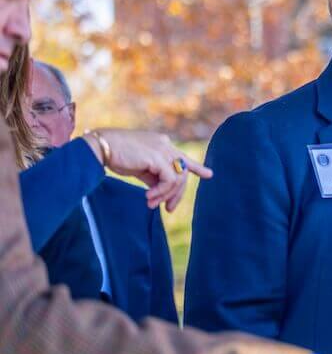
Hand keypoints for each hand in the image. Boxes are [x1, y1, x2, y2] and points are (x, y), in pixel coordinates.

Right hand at [83, 129, 211, 210]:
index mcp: (162, 144)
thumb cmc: (116, 156)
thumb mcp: (139, 167)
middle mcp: (166, 145)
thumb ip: (153, 176)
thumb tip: (161, 192)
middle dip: (177, 194)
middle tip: (168, 209)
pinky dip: (162, 192)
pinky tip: (149, 197)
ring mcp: (163, 149)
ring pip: (178, 178)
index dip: (196, 167)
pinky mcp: (158, 158)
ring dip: (166, 195)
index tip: (209, 175)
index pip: (182, 158)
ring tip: (151, 203)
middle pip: (183, 172)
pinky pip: (170, 180)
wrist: (101, 148)